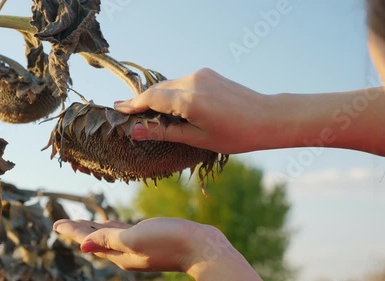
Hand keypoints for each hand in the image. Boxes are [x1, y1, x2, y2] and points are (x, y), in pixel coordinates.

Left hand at [53, 217, 261, 280]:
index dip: (71, 231)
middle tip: (62, 223)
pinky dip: (113, 228)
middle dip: (79, 231)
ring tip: (83, 223)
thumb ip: (108, 240)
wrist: (202, 247)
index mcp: (119, 253)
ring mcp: (139, 247)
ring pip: (109, 237)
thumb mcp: (134, 238)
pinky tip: (112, 223)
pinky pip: (124, 233)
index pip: (88, 240)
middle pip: (96, 239)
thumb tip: (82, 246)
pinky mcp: (151, 240)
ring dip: (94, 229)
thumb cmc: (169, 240)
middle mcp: (126, 252)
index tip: (55, 224)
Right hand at [115, 68, 384, 156]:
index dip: (132, 104)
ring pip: (168, 85)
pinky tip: (169, 104)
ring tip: (145, 111)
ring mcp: (200, 75)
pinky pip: (181, 82)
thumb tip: (135, 131)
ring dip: (157, 97)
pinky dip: (171, 93)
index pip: (151, 99)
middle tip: (125, 110)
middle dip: (141, 100)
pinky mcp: (207, 73)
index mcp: (189, 101)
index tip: (117, 109)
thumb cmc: (235, 135)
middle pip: (157, 90)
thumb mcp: (197, 138)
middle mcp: (192, 82)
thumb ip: (164, 131)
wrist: (268, 117)